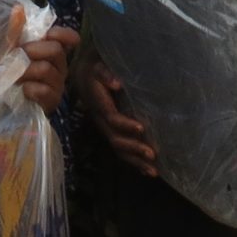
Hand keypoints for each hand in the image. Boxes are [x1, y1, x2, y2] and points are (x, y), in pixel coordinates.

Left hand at [14, 13, 75, 112]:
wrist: (3, 102)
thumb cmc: (10, 72)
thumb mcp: (9, 50)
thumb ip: (15, 31)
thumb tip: (18, 8)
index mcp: (51, 51)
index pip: (68, 38)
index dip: (64, 34)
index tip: (50, 34)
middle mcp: (59, 66)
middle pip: (55, 50)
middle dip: (33, 51)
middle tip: (17, 56)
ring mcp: (58, 85)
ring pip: (47, 69)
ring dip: (26, 71)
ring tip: (15, 77)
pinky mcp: (52, 102)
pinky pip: (44, 90)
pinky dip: (30, 89)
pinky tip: (23, 91)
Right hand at [74, 54, 154, 176]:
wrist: (83, 74)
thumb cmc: (95, 67)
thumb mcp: (98, 64)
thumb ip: (105, 73)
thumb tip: (117, 83)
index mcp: (99, 104)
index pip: (112, 118)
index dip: (126, 124)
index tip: (142, 128)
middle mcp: (101, 119)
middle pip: (116, 139)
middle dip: (134, 148)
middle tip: (152, 154)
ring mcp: (105, 128)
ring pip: (118, 149)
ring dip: (135, 160)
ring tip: (153, 171)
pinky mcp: (111, 131)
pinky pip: (120, 150)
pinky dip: (133, 161)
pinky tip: (147, 170)